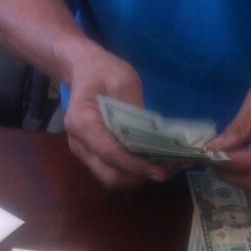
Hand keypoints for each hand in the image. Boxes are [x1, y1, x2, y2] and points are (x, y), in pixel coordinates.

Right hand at [64, 45, 188, 187]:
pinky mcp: (94, 157)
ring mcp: (85, 153)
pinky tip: (156, 163)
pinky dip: (135, 173)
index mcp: (81, 123)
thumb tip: (152, 138)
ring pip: (113, 179)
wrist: (83, 71)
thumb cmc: (102, 72)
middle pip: (110, 176)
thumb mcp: (123, 80)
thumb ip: (135, 109)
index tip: (160, 171)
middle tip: (171, 169)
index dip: (136, 166)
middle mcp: (79, 145)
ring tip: (168, 167)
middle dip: (141, 177)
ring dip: (140, 178)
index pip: (110, 154)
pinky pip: (114, 172)